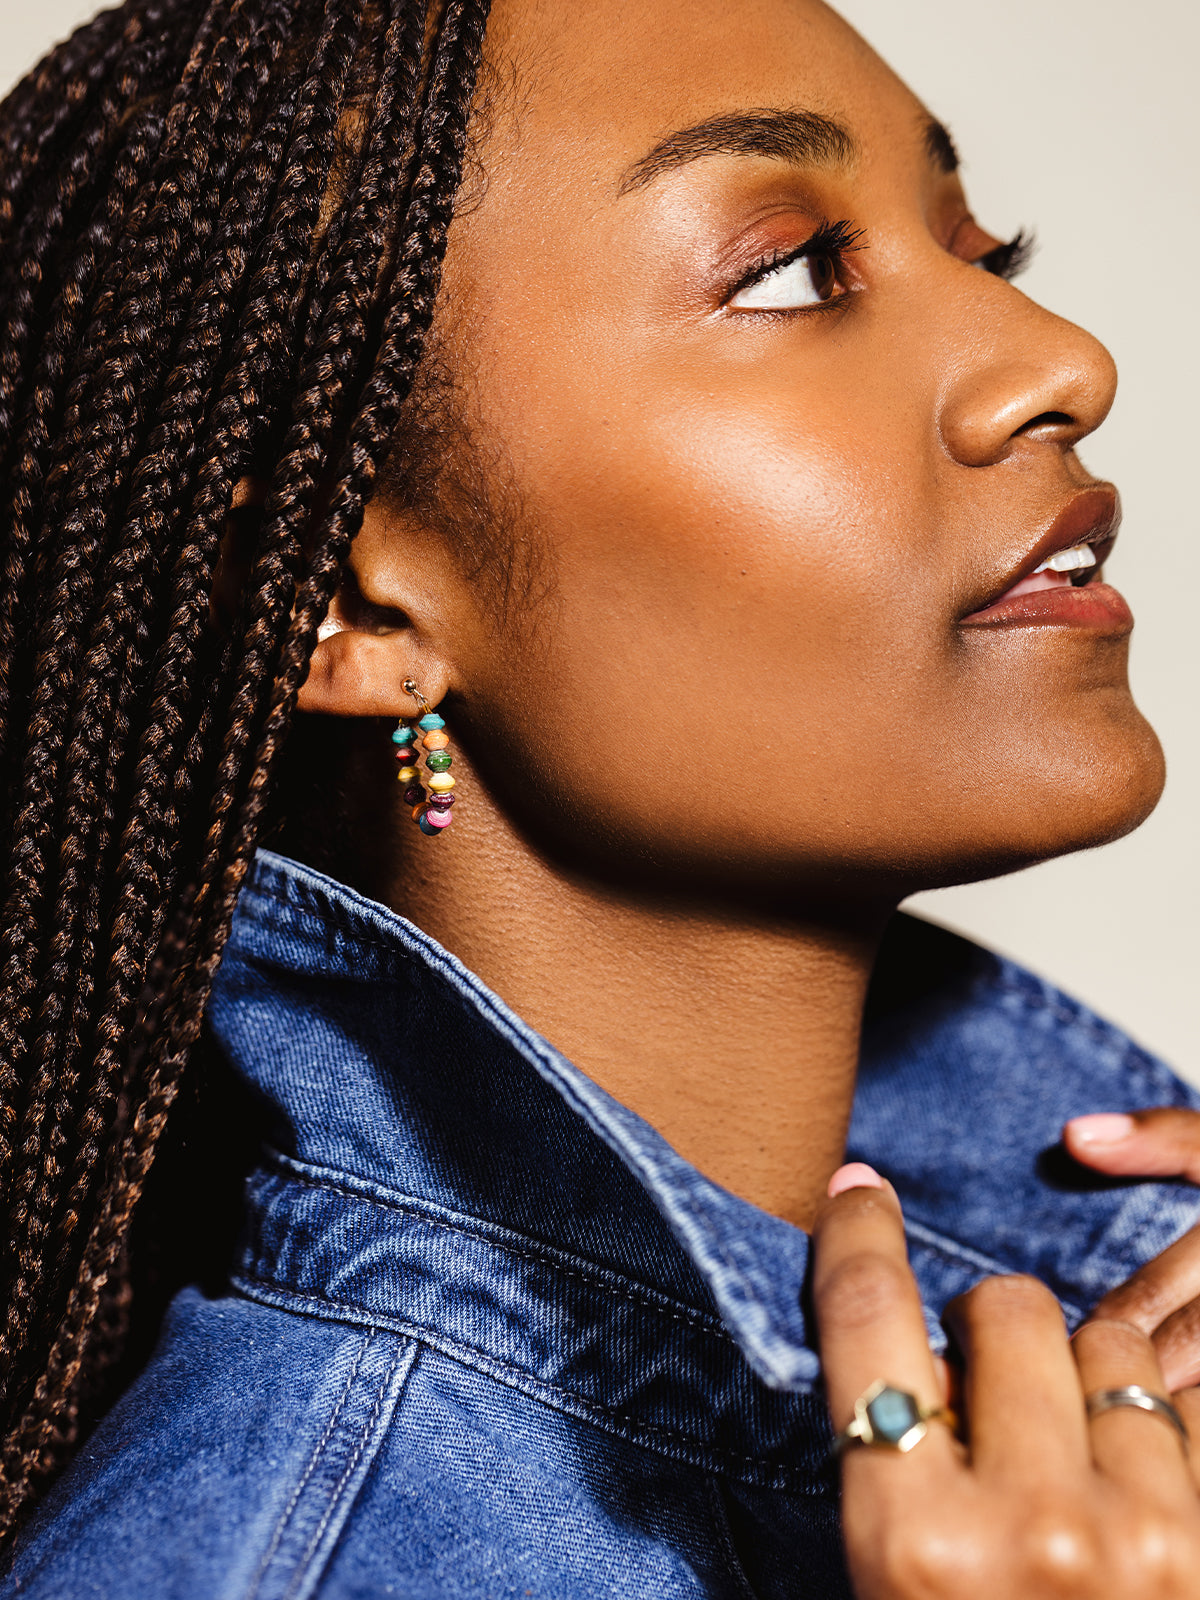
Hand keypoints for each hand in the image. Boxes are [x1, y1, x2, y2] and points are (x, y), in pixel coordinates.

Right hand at [814, 1163, 1199, 1597]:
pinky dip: (1167, 1429)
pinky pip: (1190, 1410)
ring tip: (1084, 1454)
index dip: (858, 1235)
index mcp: (912, 1541)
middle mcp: (1031, 1526)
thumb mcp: (895, 1590)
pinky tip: (1149, 1485)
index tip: (860, 1191)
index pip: (869, 1322)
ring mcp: (1150, 1537)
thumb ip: (898, 1471)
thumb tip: (911, 1353)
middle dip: (995, 1328)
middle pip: (1004, 1307)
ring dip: (1092, 1375)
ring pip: (1114, 1345)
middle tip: (996, 1389)